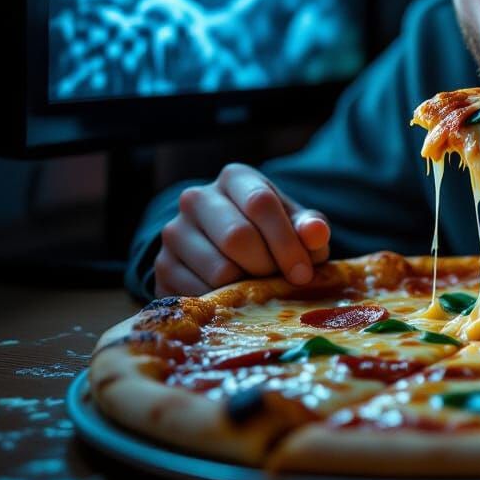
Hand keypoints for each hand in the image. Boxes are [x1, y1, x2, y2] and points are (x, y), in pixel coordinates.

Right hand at [154, 163, 330, 296]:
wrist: (226, 250)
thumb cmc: (270, 233)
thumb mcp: (295, 225)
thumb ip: (310, 228)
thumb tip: (316, 233)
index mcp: (235, 178)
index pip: (260, 202)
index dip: (285, 242)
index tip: (303, 273)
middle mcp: (197, 198)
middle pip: (237, 236)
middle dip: (267, 266)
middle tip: (281, 283)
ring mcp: (175, 231)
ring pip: (217, 268)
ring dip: (246, 287)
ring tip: (259, 288)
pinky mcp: (162, 266)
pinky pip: (198, 293)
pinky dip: (223, 302)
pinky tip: (235, 297)